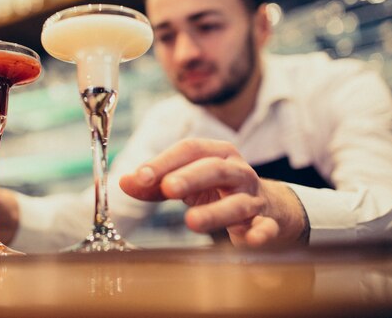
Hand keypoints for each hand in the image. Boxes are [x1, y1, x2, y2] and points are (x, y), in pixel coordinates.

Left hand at [119, 139, 306, 246]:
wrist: (267, 207)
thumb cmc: (218, 190)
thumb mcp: (187, 182)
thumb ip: (154, 184)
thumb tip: (124, 181)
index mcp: (216, 154)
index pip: (189, 150)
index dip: (164, 162)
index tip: (139, 177)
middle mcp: (237, 171)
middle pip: (214, 169)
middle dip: (190, 177)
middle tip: (167, 188)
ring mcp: (254, 197)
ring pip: (237, 202)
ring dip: (215, 211)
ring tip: (192, 221)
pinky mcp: (268, 223)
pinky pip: (266, 228)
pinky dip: (260, 233)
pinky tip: (250, 241)